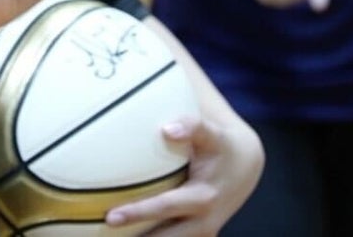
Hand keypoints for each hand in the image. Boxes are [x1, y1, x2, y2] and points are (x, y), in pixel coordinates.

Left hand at [104, 116, 263, 235]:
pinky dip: (152, 236)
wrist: (244, 166)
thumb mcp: (211, 133)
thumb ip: (193, 126)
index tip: (112, 215)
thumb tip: (167, 129)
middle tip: (107, 224)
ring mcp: (201, 231)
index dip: (140, 212)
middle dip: (138, 234)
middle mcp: (204, 219)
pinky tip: (127, 234)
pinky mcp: (198, 234)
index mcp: (204, 197)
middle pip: (167, 235)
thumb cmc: (219, 144)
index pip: (167, 207)